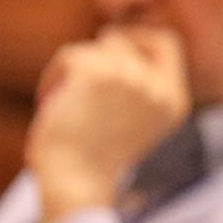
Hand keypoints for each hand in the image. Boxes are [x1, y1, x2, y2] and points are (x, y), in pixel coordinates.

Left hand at [26, 25, 190, 222]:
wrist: (75, 184)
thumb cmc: (95, 159)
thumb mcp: (133, 120)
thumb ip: (137, 85)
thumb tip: (112, 38)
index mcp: (174, 101)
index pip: (166, 43)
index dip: (138, 37)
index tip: (111, 44)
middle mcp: (158, 87)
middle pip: (120, 44)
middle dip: (94, 60)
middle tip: (76, 88)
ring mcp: (130, 78)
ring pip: (94, 48)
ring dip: (72, 69)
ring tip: (62, 100)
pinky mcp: (97, 74)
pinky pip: (69, 55)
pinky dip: (53, 77)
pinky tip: (49, 102)